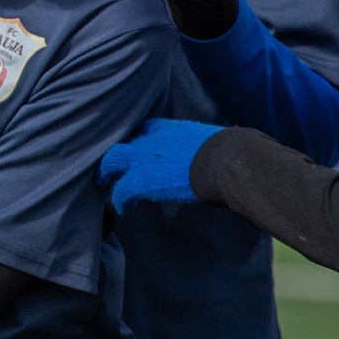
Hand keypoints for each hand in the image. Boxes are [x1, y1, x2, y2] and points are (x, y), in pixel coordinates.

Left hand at [96, 118, 221, 212]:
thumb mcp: (215, 142)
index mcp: (171, 129)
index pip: (145, 128)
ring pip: (112, 161)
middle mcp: (152, 139)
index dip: (139, 139)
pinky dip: (122, 201)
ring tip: (104, 184)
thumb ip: (207, 146)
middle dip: (115, 155)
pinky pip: (121, 191)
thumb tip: (228, 154)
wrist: (228, 162)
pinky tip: (126, 209)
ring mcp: (143, 158)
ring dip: (108, 173)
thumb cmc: (233, 154)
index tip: (138, 148)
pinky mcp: (140, 179)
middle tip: (110, 166)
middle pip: (123, 142)